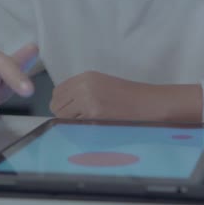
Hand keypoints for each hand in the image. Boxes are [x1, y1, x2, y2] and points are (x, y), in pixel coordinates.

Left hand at [50, 71, 203, 121]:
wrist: (147, 103)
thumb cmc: (128, 96)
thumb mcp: (102, 85)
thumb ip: (82, 90)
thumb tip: (63, 105)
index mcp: (86, 76)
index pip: (58, 91)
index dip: (62, 103)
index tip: (70, 110)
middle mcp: (84, 85)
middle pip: (56, 104)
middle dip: (63, 114)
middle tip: (79, 119)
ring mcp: (88, 99)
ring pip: (62, 116)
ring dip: (70, 122)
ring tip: (88, 122)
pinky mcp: (93, 113)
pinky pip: (74, 124)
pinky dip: (79, 128)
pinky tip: (93, 125)